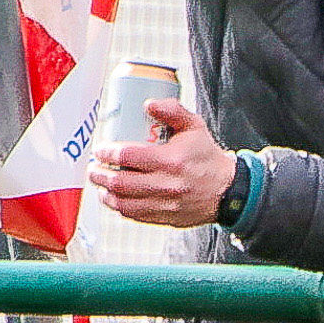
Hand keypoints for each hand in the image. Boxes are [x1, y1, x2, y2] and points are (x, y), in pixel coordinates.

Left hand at [89, 99, 236, 227]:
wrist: (229, 190)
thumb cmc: (209, 158)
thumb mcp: (195, 127)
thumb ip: (172, 111)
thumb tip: (149, 104)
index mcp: (171, 161)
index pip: (127, 156)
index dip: (107, 152)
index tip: (101, 149)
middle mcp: (167, 185)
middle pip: (120, 181)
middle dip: (100, 174)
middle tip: (94, 168)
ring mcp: (166, 204)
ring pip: (124, 202)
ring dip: (106, 193)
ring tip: (101, 184)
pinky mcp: (166, 217)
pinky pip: (135, 216)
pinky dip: (120, 207)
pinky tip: (114, 199)